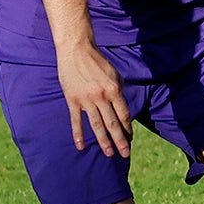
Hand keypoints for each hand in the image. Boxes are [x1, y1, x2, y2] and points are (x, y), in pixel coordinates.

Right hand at [56, 42, 131, 157]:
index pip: (124, 115)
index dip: (128, 128)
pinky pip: (76, 120)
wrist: (76, 50)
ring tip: (108, 153)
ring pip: (96, 125)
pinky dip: (78, 134)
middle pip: (113, 123)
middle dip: (120, 140)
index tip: (130, 139)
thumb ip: (119, 93)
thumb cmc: (98, 62)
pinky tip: (81, 146)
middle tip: (125, 154)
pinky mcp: (72, 100)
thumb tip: (122, 110)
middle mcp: (102, 96)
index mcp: (114, 90)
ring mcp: (86, 99)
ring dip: (103, 141)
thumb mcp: (115, 75)